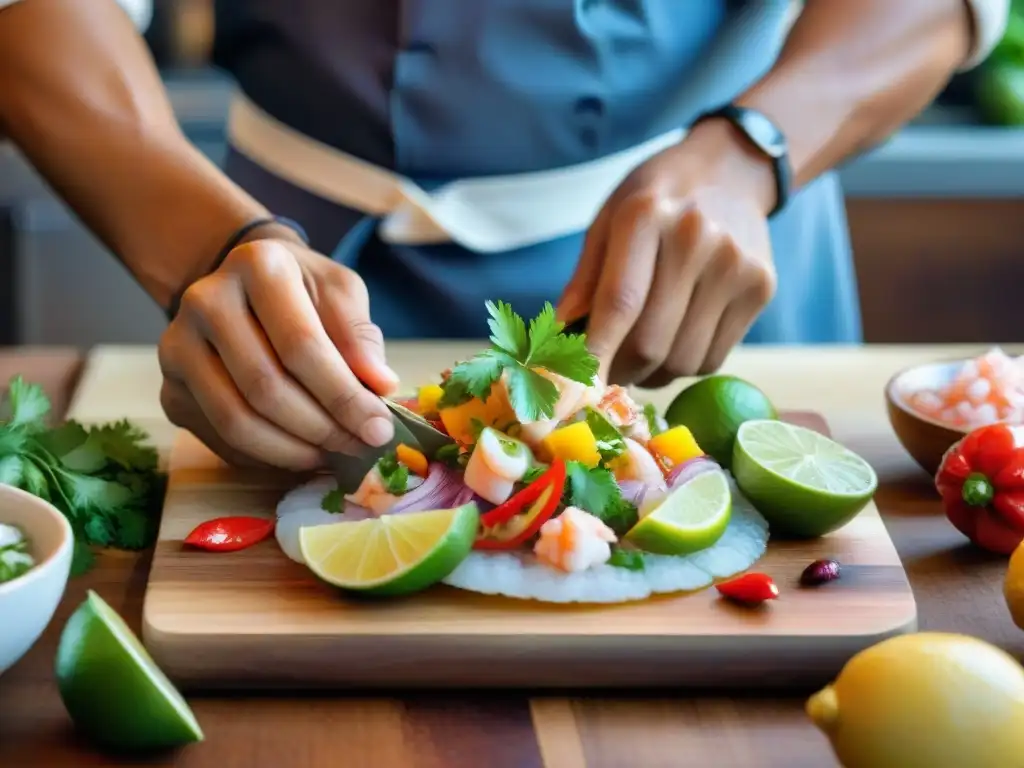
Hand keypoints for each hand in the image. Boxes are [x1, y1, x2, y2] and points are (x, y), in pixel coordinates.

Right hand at [158, 238, 399, 469]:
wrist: (246, 290)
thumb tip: (380, 386)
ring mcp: (178, 348)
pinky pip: (219, 440)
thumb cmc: (302, 292)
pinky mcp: (171, 391)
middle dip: (321, 428)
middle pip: (265, 387)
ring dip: (292, 450)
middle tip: (359, 446)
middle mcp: (206, 301)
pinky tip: (298, 451)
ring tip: (331, 453)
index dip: (343, 395)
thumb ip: (360, 336)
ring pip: (236, 421)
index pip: (301, 345)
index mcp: (256, 266)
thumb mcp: (341, 294)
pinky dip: (266, 457)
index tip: (378, 427)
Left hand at [557, 119, 778, 386]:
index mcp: (646, 216)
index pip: (618, 304)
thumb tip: (560, 345)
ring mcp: (736, 266)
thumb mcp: (607, 221)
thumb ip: (584, 283)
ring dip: (651, 373)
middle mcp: (697, 239)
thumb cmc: (654, 199)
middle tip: (603, 373)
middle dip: (619, 372)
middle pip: (650, 343)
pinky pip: (712, 358)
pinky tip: (675, 339)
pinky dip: (684, 364)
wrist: (731, 170)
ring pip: (682, 360)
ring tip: (639, 353)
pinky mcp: (762, 288)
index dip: (593, 356)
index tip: (570, 393)